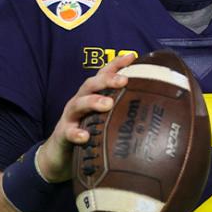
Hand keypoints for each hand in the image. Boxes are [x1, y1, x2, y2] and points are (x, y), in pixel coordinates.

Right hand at [36, 53, 137, 181]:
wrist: (59, 155)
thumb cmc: (88, 132)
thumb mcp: (103, 118)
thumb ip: (121, 110)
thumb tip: (152, 107)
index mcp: (91, 95)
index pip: (103, 75)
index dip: (116, 64)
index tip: (133, 57)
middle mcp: (80, 102)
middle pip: (91, 85)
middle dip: (107, 80)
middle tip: (124, 81)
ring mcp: (70, 118)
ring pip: (79, 104)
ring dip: (93, 102)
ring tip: (108, 104)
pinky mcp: (63, 135)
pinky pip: (68, 133)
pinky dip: (76, 133)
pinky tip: (85, 136)